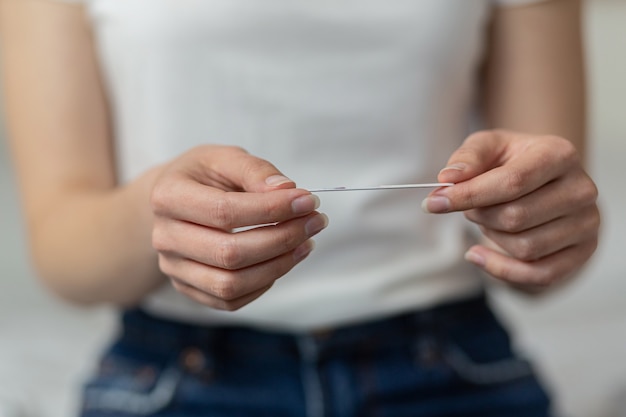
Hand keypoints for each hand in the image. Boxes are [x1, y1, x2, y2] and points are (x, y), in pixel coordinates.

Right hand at [150, 145, 327, 309]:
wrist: (175, 200)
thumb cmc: (203, 176)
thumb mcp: (224, 157)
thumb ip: (255, 170)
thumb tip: (287, 190)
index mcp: (168, 196)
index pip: (224, 211)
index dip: (271, 209)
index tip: (308, 201)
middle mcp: (164, 237)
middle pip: (229, 253)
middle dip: (282, 239)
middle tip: (315, 221)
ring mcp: (174, 268)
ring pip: (230, 284)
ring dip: (278, 266)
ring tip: (306, 243)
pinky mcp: (187, 288)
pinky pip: (230, 301)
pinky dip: (264, 283)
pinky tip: (284, 259)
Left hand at [422, 130, 599, 291]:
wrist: (546, 180)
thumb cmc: (512, 162)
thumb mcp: (488, 148)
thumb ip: (467, 158)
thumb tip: (448, 178)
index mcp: (559, 154)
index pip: (512, 182)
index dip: (468, 195)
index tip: (433, 202)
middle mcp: (581, 189)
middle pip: (516, 218)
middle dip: (479, 215)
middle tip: (470, 208)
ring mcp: (586, 223)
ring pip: (525, 248)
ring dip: (492, 237)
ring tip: (488, 220)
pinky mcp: (582, 252)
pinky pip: (539, 275)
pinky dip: (501, 270)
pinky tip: (479, 254)